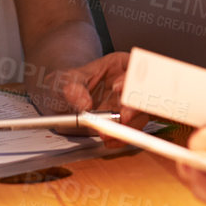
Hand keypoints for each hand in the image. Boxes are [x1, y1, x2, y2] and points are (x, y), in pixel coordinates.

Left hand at [29, 52, 146, 127]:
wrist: (61, 100)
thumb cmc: (67, 83)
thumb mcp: (65, 80)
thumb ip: (74, 89)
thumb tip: (85, 105)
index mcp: (121, 64)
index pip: (135, 66)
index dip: (130, 77)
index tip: (117, 89)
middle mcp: (130, 84)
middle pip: (145, 92)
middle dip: (135, 106)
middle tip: (123, 117)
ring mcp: (129, 104)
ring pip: (142, 114)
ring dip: (129, 126)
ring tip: (107, 133)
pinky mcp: (125, 122)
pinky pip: (131, 131)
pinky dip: (122, 138)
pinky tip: (108, 140)